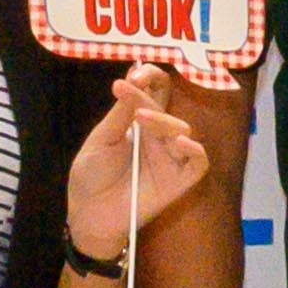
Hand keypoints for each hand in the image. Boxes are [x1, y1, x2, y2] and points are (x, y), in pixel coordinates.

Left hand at [66, 79, 213, 266]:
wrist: (89, 214)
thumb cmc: (91, 176)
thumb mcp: (101, 140)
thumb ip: (119, 114)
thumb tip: (128, 79)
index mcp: (138, 123)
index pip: (153, 91)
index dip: (149, 77)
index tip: (136, 73)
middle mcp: (157, 136)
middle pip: (168, 106)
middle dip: (152, 94)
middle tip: (136, 87)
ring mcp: (169, 158)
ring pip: (182, 130)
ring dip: (165, 120)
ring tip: (142, 119)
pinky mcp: (178, 180)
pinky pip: (198, 162)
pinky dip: (194, 150)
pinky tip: (179, 142)